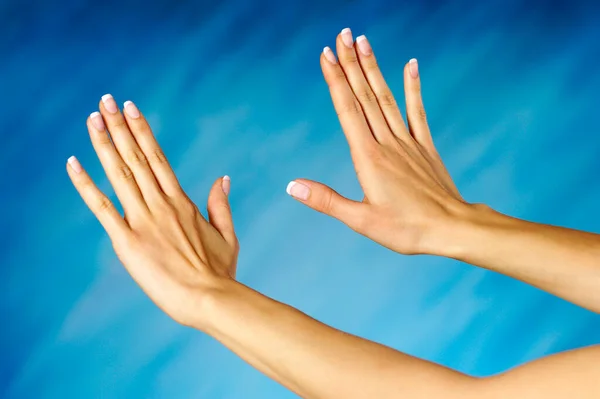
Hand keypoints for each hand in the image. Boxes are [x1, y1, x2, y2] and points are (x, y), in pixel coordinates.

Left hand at [66, 95, 237, 326]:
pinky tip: (73, 163)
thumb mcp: (227, 234)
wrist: (210, 299)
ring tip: (92, 119)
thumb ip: (221, 204)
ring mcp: (143, 221)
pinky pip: (102, 208)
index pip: (158, 157)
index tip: (131, 108)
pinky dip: (86, 185)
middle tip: (105, 100)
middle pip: (136, 157)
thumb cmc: (220, 271)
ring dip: (104, 144)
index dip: (142, 131)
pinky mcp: (127, 242)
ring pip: (120, 174)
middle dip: (119, 127)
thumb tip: (223, 177)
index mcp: (182, 202)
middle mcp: (161, 204)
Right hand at [287, 30, 468, 254]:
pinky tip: (411, 65)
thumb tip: (292, 186)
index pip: (348, 110)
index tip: (326, 55)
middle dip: (351, 64)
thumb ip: (326, 200)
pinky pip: (417, 112)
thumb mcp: (361, 220)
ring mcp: (408, 143)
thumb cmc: (406, 229)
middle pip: (365, 96)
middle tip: (342, 35)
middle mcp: (387, 143)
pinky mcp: (425, 148)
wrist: (452, 229)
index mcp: (368, 158)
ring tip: (364, 43)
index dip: (336, 80)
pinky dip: (413, 88)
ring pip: (386, 98)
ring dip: (374, 69)